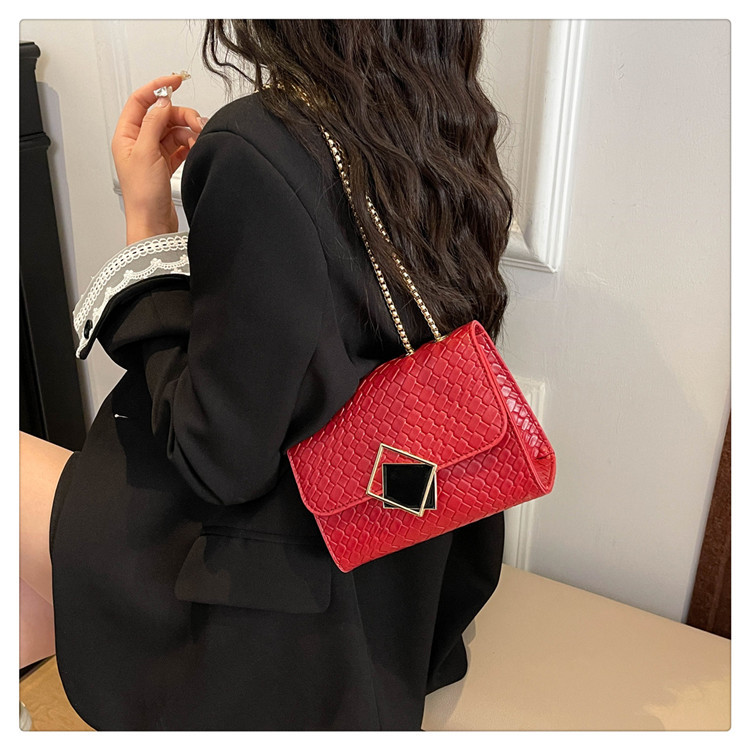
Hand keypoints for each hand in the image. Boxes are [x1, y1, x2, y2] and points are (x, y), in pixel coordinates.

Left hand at [112, 74, 205, 244]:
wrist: (152, 223)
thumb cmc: (142, 196)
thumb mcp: (146, 153)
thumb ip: (154, 124)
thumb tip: (162, 102)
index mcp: (126, 136)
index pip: (141, 101)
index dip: (158, 87)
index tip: (176, 81)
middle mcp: (139, 142)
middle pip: (162, 115)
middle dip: (181, 115)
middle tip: (197, 122)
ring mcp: (153, 154)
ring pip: (174, 130)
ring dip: (188, 132)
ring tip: (198, 140)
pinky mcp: (166, 165)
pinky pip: (180, 146)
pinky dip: (190, 144)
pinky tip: (196, 147)